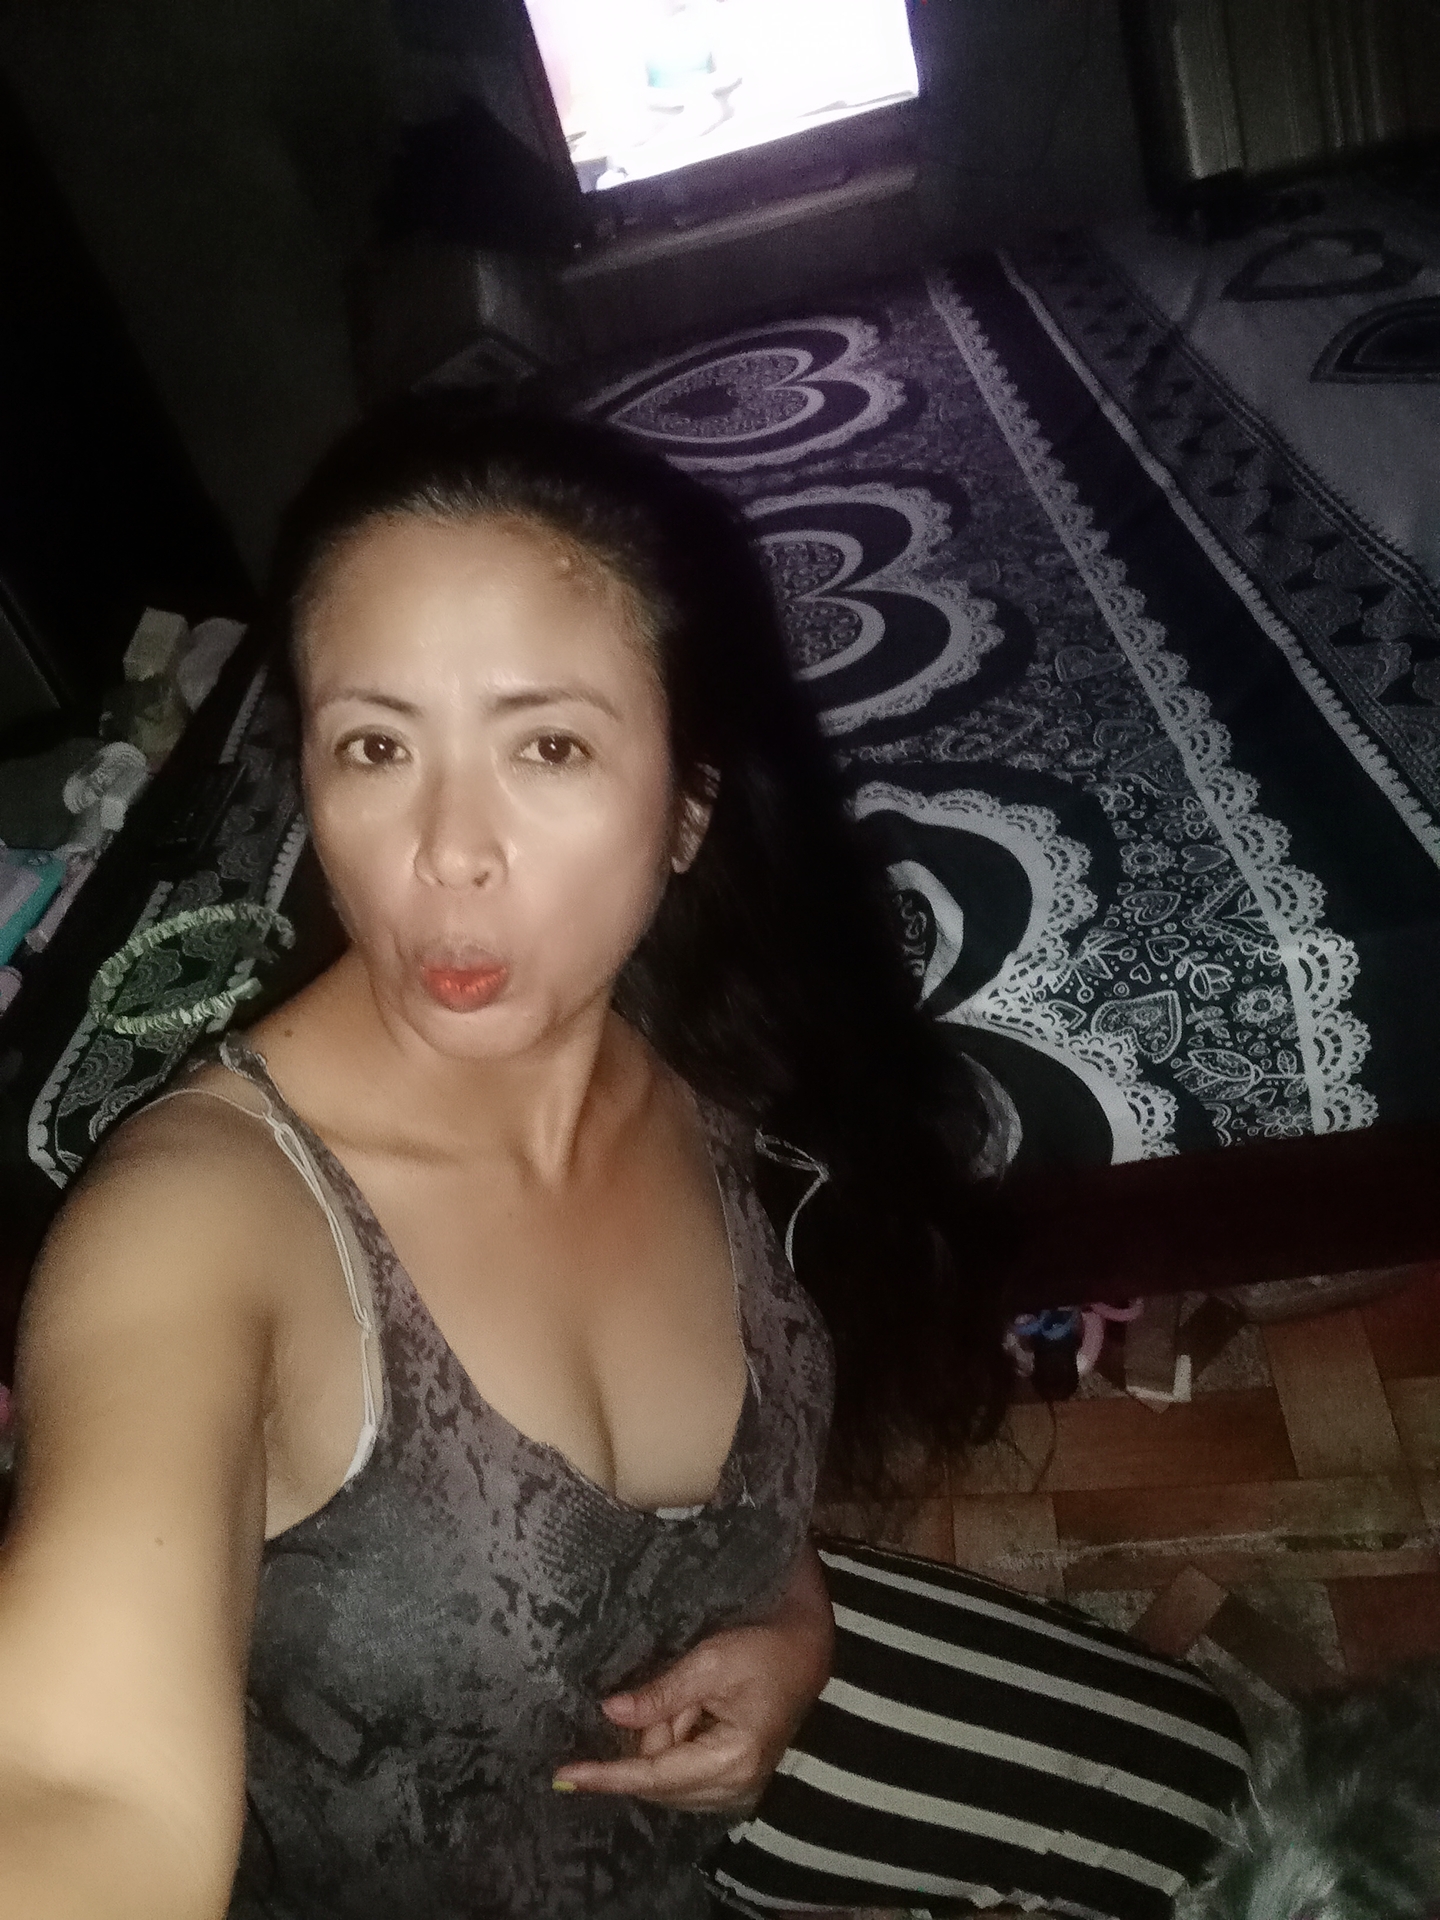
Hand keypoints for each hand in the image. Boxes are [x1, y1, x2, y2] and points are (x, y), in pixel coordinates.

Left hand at [552, 1539, 833, 1813]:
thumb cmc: (763, 1648)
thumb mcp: (710, 1663)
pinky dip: (677, 1741)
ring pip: (667, 1776)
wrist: (806, 1650)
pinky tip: (695, 1709)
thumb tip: (610, 1713)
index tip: (565, 1776)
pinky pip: (683, 1771)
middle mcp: (734, 1787)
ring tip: (694, 1694)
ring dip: (665, 1736)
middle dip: (648, 1738)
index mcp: (731, 1760)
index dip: (607, 1775)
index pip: (654, 1775)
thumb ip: (661, 1694)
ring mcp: (735, 1788)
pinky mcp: (733, 1780)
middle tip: (674, 1690)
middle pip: (657, 1779)